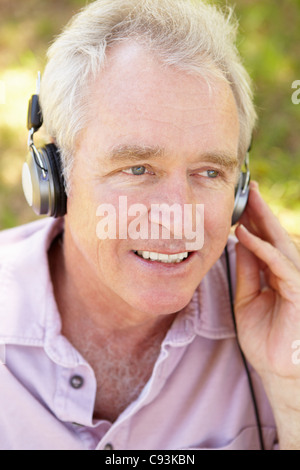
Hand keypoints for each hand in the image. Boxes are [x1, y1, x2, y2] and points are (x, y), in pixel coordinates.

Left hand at [234, 181, 299, 447]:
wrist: (277, 368)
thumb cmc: (265, 337)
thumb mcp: (247, 299)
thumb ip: (247, 272)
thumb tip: (239, 244)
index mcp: (276, 275)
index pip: (266, 243)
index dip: (255, 221)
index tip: (242, 202)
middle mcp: (289, 273)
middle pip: (275, 237)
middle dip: (262, 212)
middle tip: (250, 188)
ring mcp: (295, 281)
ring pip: (279, 245)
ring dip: (263, 223)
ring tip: (249, 201)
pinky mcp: (297, 291)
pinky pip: (279, 265)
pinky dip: (262, 249)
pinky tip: (247, 236)